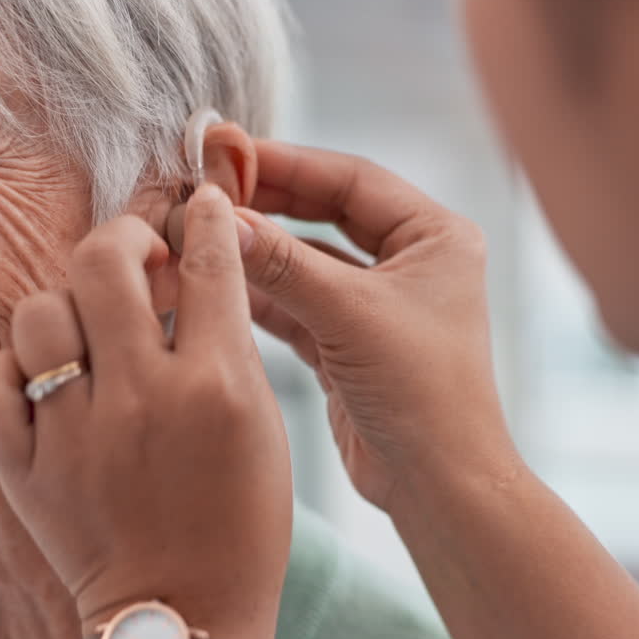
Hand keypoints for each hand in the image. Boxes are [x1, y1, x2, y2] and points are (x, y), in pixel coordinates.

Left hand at [0, 185, 291, 638]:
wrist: (183, 611)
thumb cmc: (237, 518)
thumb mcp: (259, 422)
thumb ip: (228, 339)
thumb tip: (195, 259)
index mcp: (214, 386)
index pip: (206, 259)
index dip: (201, 215)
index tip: (196, 205)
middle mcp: (139, 399)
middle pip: (104, 260)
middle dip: (121, 236)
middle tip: (134, 255)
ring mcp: (73, 435)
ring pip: (39, 313)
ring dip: (65, 307)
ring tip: (87, 329)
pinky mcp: (23, 470)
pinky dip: (12, 373)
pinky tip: (43, 381)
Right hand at [233, 140, 515, 511]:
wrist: (438, 487)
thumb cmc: (422, 395)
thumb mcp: (349, 316)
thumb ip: (282, 265)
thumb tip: (221, 219)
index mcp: (434, 237)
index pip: (351, 178)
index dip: (288, 162)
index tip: (227, 151)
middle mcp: (410, 263)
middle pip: (325, 212)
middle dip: (267, 201)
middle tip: (206, 186)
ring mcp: (376, 305)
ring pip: (305, 260)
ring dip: (257, 250)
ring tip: (200, 232)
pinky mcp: (348, 344)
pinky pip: (295, 304)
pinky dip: (258, 295)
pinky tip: (216, 283)